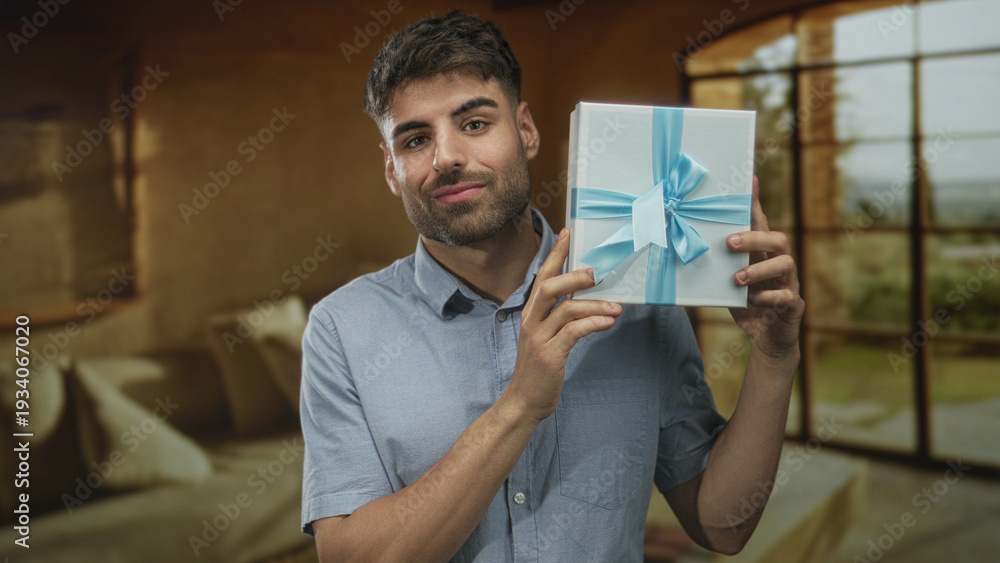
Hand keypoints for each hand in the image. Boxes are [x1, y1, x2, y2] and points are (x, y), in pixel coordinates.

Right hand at [504, 228, 622, 421]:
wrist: (525, 400)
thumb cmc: (540, 368)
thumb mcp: (547, 337)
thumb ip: (561, 316)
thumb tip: (587, 298)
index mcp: (531, 313)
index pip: (542, 276)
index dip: (555, 254)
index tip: (568, 233)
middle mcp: (532, 321)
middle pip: (549, 287)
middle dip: (574, 276)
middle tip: (596, 272)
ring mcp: (539, 338)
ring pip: (566, 309)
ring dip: (594, 305)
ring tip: (616, 307)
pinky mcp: (550, 355)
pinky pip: (573, 332)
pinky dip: (593, 324)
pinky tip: (608, 322)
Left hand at [727, 176, 804, 360]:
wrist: (766, 338)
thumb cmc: (744, 302)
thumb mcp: (727, 279)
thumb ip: (717, 262)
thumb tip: (683, 244)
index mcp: (762, 254)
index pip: (761, 222)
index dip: (756, 202)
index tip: (749, 179)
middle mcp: (779, 263)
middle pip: (777, 238)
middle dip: (753, 238)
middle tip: (728, 243)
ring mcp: (789, 283)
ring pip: (786, 264)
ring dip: (758, 269)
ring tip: (736, 278)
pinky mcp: (793, 305)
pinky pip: (786, 296)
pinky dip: (768, 298)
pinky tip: (752, 302)